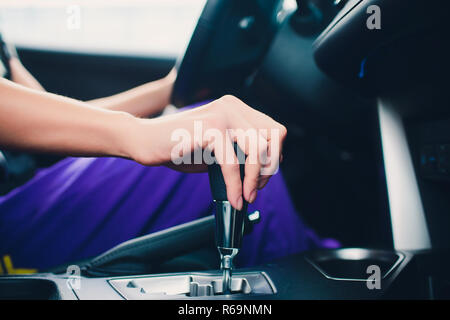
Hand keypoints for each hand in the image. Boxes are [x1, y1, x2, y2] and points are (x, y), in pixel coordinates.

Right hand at [128, 95, 286, 209]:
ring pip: (258, 149)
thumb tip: (263, 170)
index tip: (261, 177)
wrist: (143, 139)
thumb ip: (238, 151)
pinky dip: (236, 185)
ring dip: (254, 179)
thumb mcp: (216, 148)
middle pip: (274, 137)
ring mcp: (222, 115)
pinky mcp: (209, 128)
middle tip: (254, 189)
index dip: (274, 156)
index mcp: (237, 108)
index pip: (275, 130)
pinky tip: (233, 198)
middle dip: (268, 168)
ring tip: (245, 196)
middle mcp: (233, 107)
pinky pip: (233, 163)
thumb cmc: (179, 147)